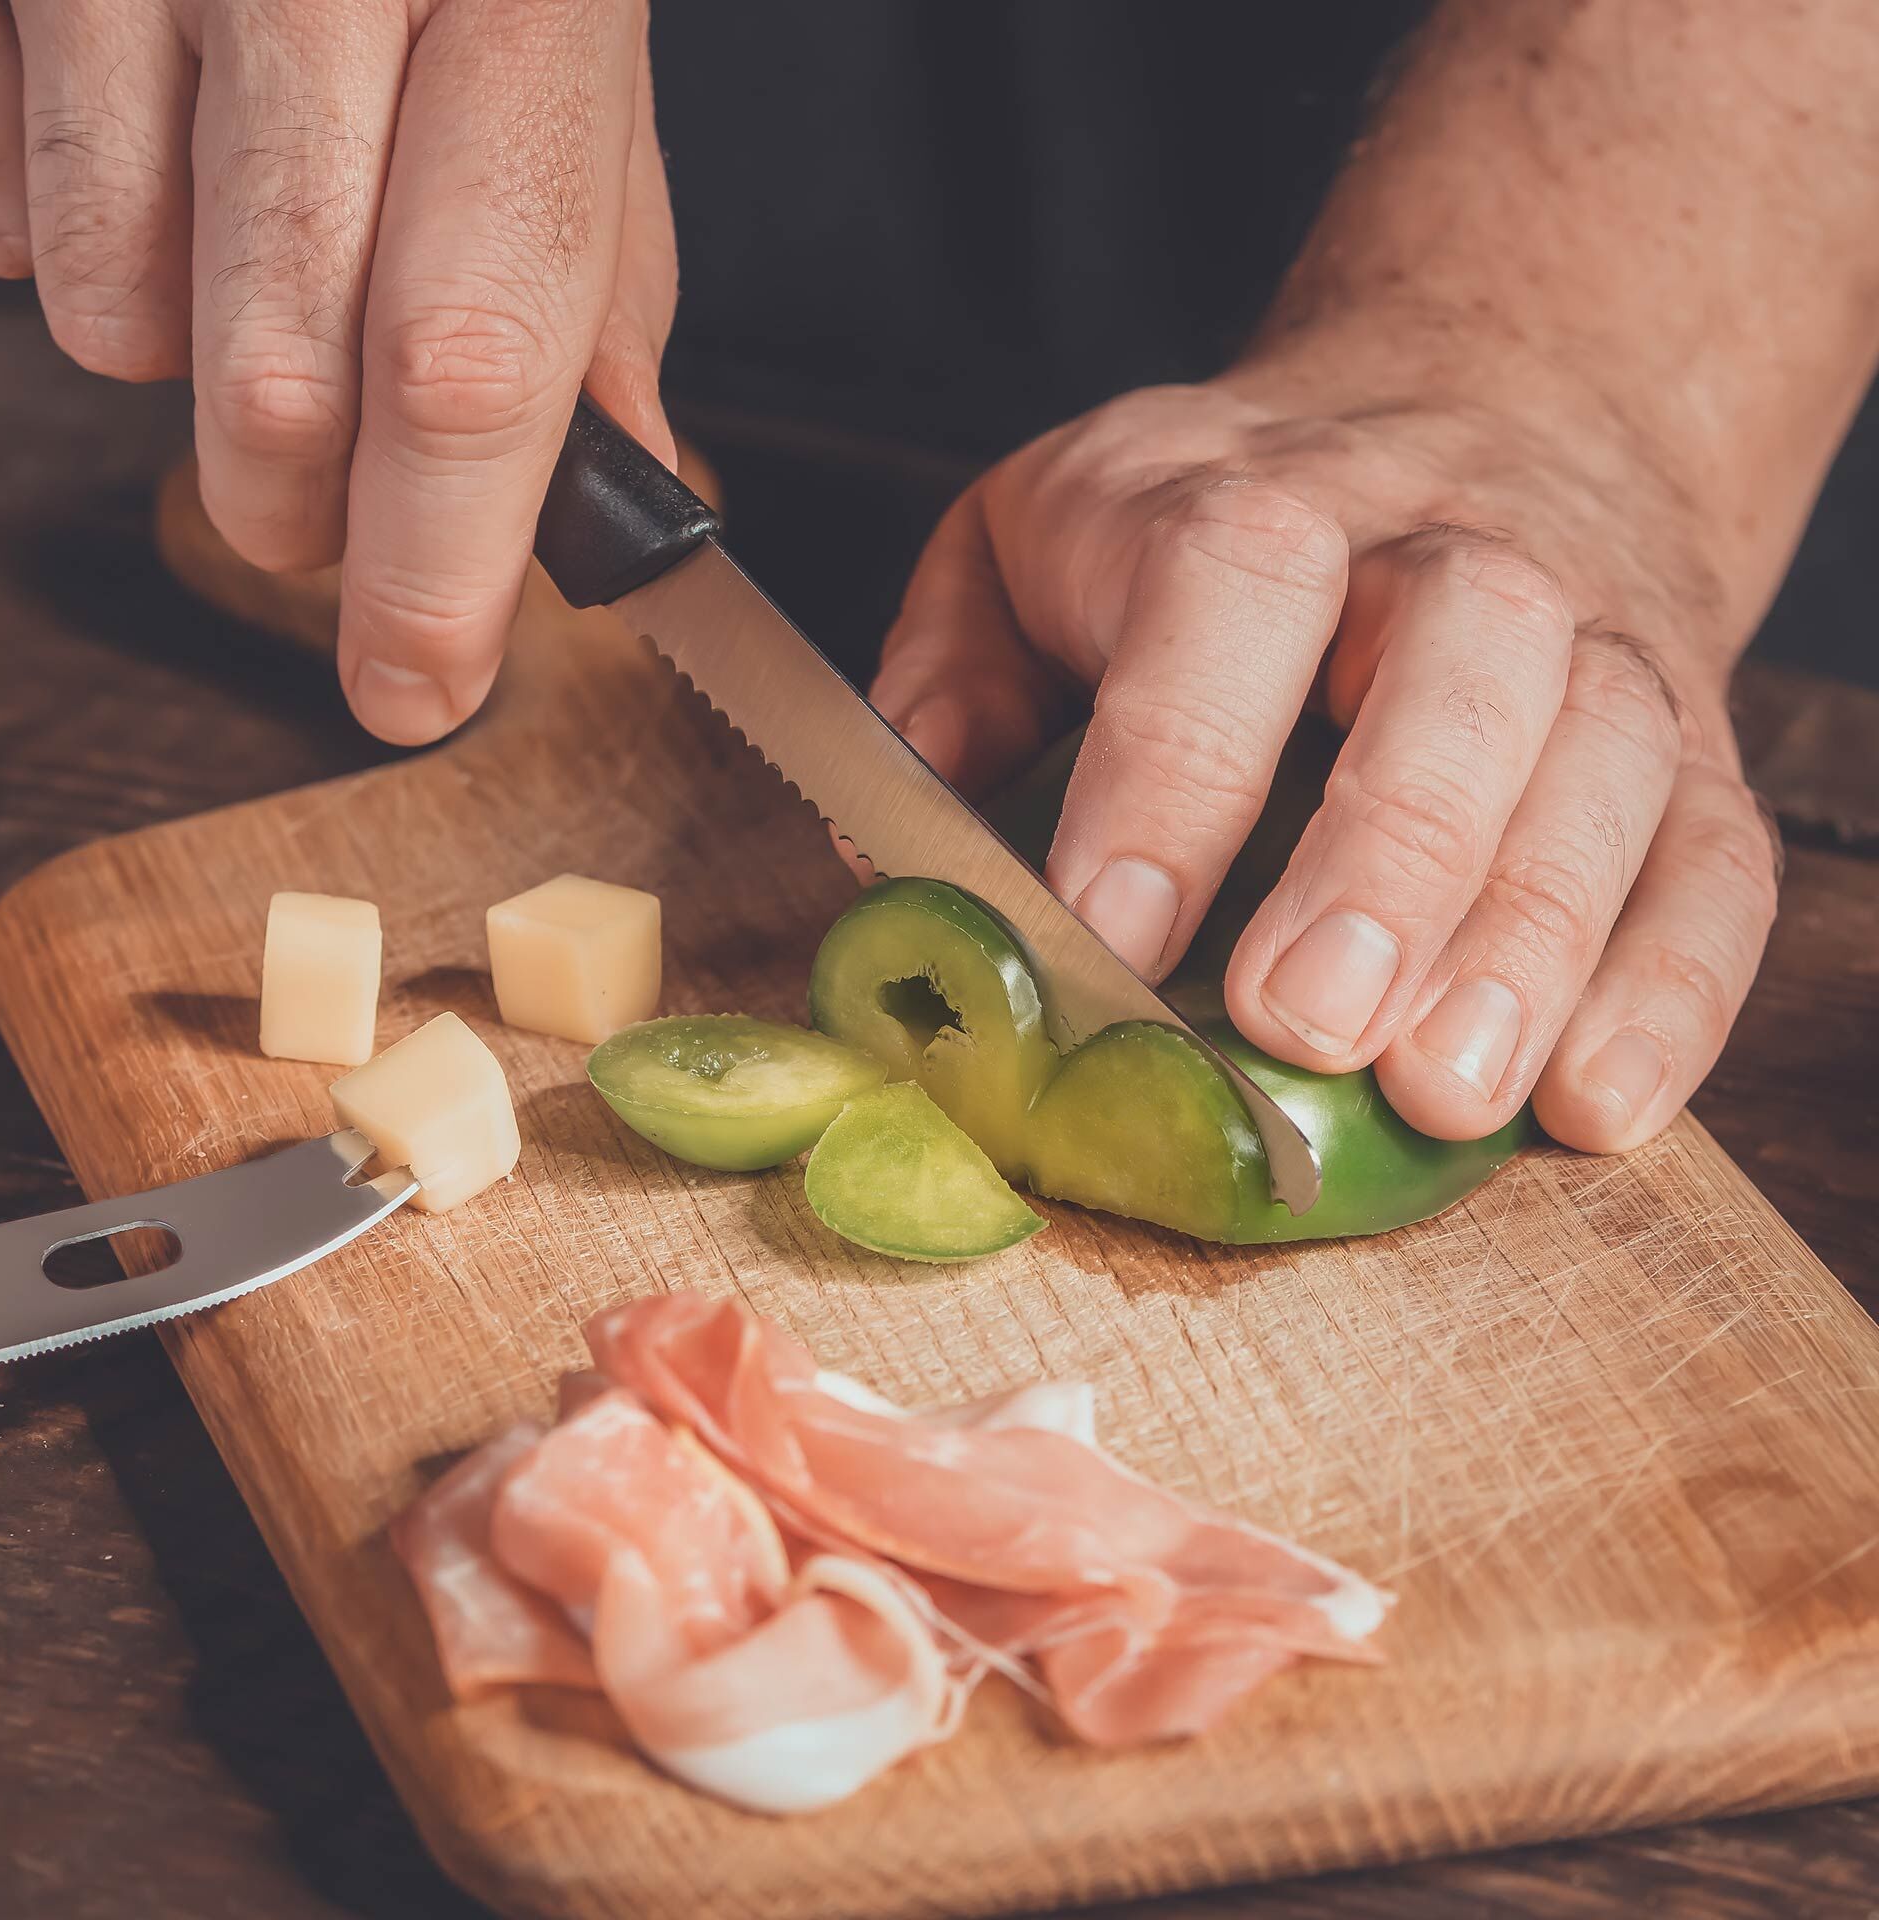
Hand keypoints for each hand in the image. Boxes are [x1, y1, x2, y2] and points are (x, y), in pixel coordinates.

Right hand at [0, 0, 674, 744]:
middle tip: (325, 519)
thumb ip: (596, 271)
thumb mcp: (579, 48)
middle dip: (299, 518)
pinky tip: (125, 140)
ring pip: (110, 318)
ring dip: (179, 355)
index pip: (468, 361)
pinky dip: (55, 231)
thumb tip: (620, 478)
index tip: (416, 690)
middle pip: (273, 382)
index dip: (434, 565)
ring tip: (233, 238)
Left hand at [869, 358, 1780, 1153]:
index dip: (1175, 763)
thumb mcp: (1031, 546)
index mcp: (1249, 496)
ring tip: (1448, 1092)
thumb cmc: (1215, 527)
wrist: (1487, 407)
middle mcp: (1443, 544)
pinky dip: (1671, 985)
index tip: (1116, 929)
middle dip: (1389, 852)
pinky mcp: (1691, 737)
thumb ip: (953, 682)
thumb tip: (890, 851)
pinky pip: (1715, 851)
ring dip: (1538, 938)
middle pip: (1464, 659)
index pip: (1227, 588)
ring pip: (1610, 756)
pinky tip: (1594, 1102)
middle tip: (1308, 1023)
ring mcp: (1593, 635)